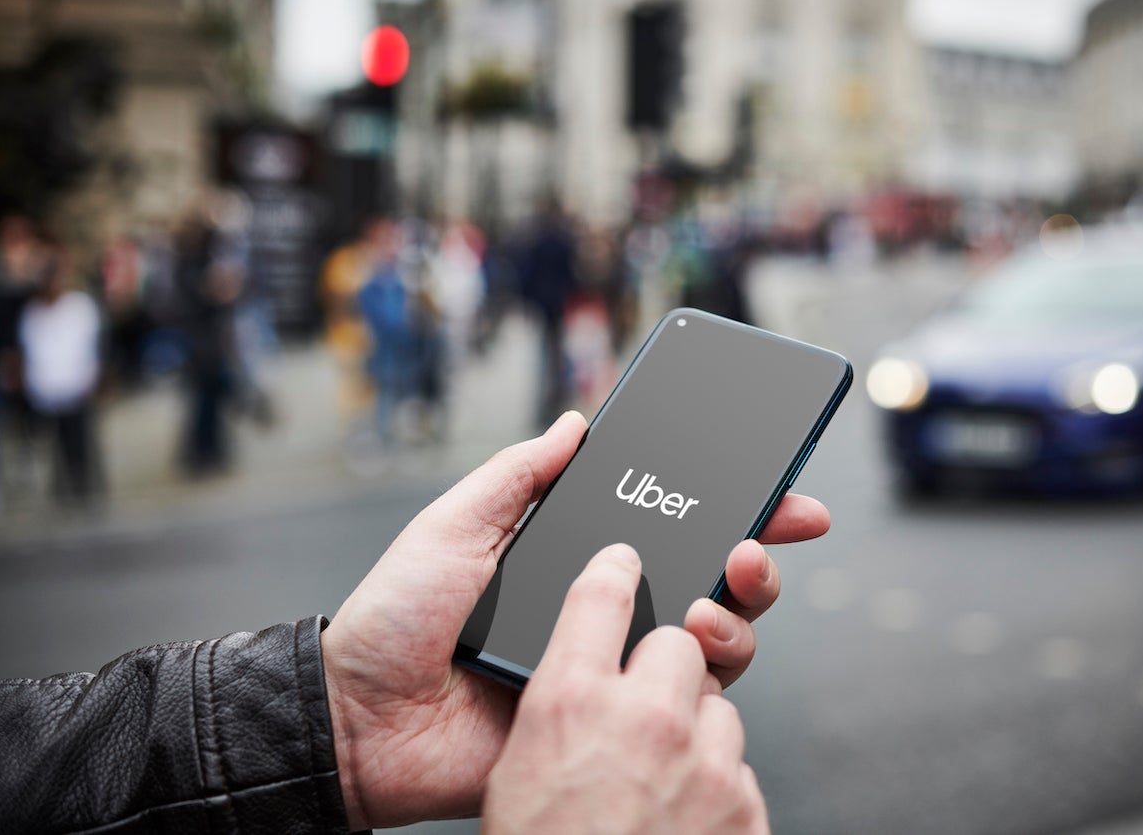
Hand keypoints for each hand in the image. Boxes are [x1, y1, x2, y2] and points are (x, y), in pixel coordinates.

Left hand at [321, 411, 827, 827]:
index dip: (728, 507)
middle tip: (767, 537)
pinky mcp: (609, 721)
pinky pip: (683, 702)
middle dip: (757, 554)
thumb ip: (519, 475)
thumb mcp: (455, 527)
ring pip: (713, 639)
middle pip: (709, 580)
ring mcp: (612, 668)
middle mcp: (606, 611)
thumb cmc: (397, 619)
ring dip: (739, 610)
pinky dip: (708, 675)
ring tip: (716, 593)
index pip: (666, 527)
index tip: (779, 489)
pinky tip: (695, 651)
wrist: (363, 720)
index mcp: (575, 562)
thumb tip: (576, 421)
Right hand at [484, 544, 768, 833]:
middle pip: (680, 639)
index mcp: (568, 703)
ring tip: (658, 778)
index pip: (601, 593)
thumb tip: (588, 674)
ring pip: (719, 704)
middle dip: (669, 662)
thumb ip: (557, 707)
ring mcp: (703, 763)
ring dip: (696, 729)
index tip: (626, 559)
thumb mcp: (517, 772)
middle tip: (647, 702)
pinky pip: (738, 768)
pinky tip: (680, 816)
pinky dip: (715, 785)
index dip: (616, 567)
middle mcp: (642, 718)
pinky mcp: (743, 808)